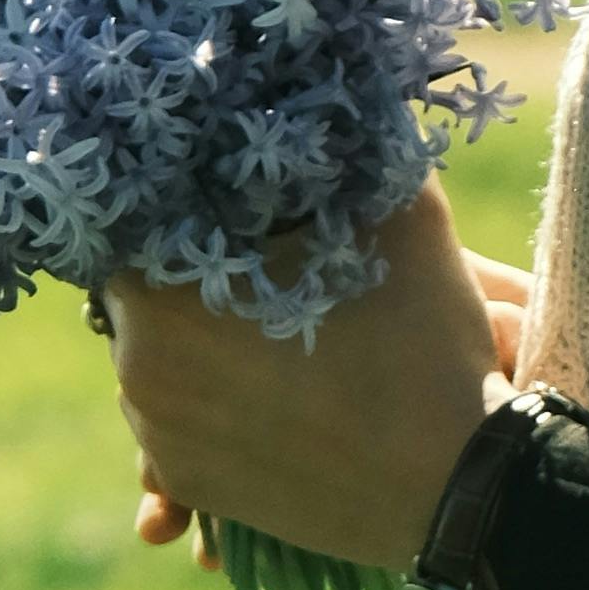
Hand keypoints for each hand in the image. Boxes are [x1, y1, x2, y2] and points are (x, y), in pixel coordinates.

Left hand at [108, 187, 521, 576]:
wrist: (459, 486)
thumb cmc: (421, 341)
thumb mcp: (396, 213)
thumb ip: (342, 151)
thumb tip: (322, 103)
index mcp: (160, 293)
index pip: (129, 221)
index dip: (178, 199)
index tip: (226, 196)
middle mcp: (135, 369)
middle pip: (139, 294)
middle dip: (186, 272)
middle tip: (253, 258)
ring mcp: (158, 438)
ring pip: (158, 360)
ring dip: (198, 339)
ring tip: (270, 324)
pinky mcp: (191, 486)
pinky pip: (182, 425)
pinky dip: (213, 401)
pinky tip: (269, 384)